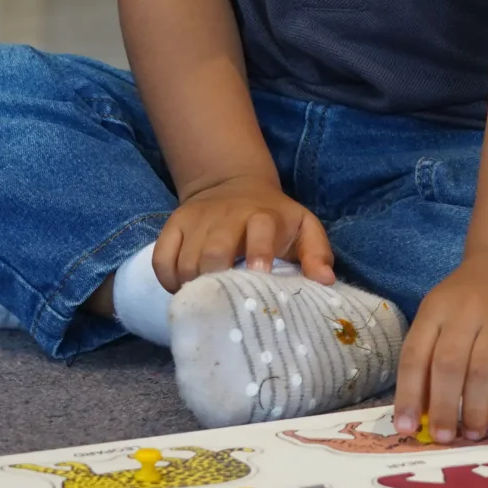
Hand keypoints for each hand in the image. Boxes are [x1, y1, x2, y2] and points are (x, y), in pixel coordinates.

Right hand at [152, 175, 334, 290]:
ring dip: (194, 286)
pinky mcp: (174, 225)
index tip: (258, 278)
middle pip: (213, 252)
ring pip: (186, 260)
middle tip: (226, 301)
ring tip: (208, 300)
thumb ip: (317, 253)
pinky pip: (162, 258)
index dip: (258, 254)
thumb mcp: (304, 228)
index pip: (260, 231)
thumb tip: (325, 282)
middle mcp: (227, 216)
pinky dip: (168, 279)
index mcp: (263, 216)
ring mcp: (197, 220)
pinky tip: (184, 289)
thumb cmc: (276, 219)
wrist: (234, 185)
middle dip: (217, 280)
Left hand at [391, 253, 487, 443]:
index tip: (406, 427)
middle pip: (449, 365)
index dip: (408, 394)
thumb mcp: (441, 316)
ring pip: (483, 371)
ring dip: (474, 409)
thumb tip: (418, 414)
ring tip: (471, 433)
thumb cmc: (469, 301)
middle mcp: (467, 311)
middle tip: (443, 437)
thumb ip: (429, 358)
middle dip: (443, 408)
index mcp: (436, 309)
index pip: (415, 355)